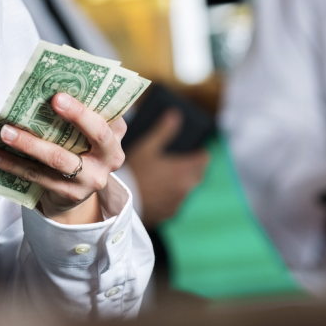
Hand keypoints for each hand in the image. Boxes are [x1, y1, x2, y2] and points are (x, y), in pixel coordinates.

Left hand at [0, 92, 126, 224]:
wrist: (73, 191)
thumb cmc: (74, 146)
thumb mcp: (82, 130)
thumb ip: (73, 112)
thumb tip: (40, 88)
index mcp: (115, 132)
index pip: (106, 114)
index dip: (85, 106)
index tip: (59, 95)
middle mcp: (111, 156)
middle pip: (97, 134)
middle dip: (75, 116)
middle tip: (49, 101)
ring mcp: (92, 178)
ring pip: (59, 158)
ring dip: (29, 143)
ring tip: (4, 132)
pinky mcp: (71, 193)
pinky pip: (39, 176)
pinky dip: (14, 164)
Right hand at [125, 109, 209, 227]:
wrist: (122, 200)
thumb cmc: (135, 170)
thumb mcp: (147, 147)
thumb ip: (164, 131)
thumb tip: (175, 114)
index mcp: (183, 169)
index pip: (204, 159)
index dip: (200, 153)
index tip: (195, 149)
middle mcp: (185, 187)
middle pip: (198, 175)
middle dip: (194, 167)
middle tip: (181, 160)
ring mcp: (179, 201)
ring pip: (188, 188)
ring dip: (183, 181)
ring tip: (167, 175)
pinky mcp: (170, 212)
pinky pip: (178, 201)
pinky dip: (173, 194)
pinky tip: (159, 190)